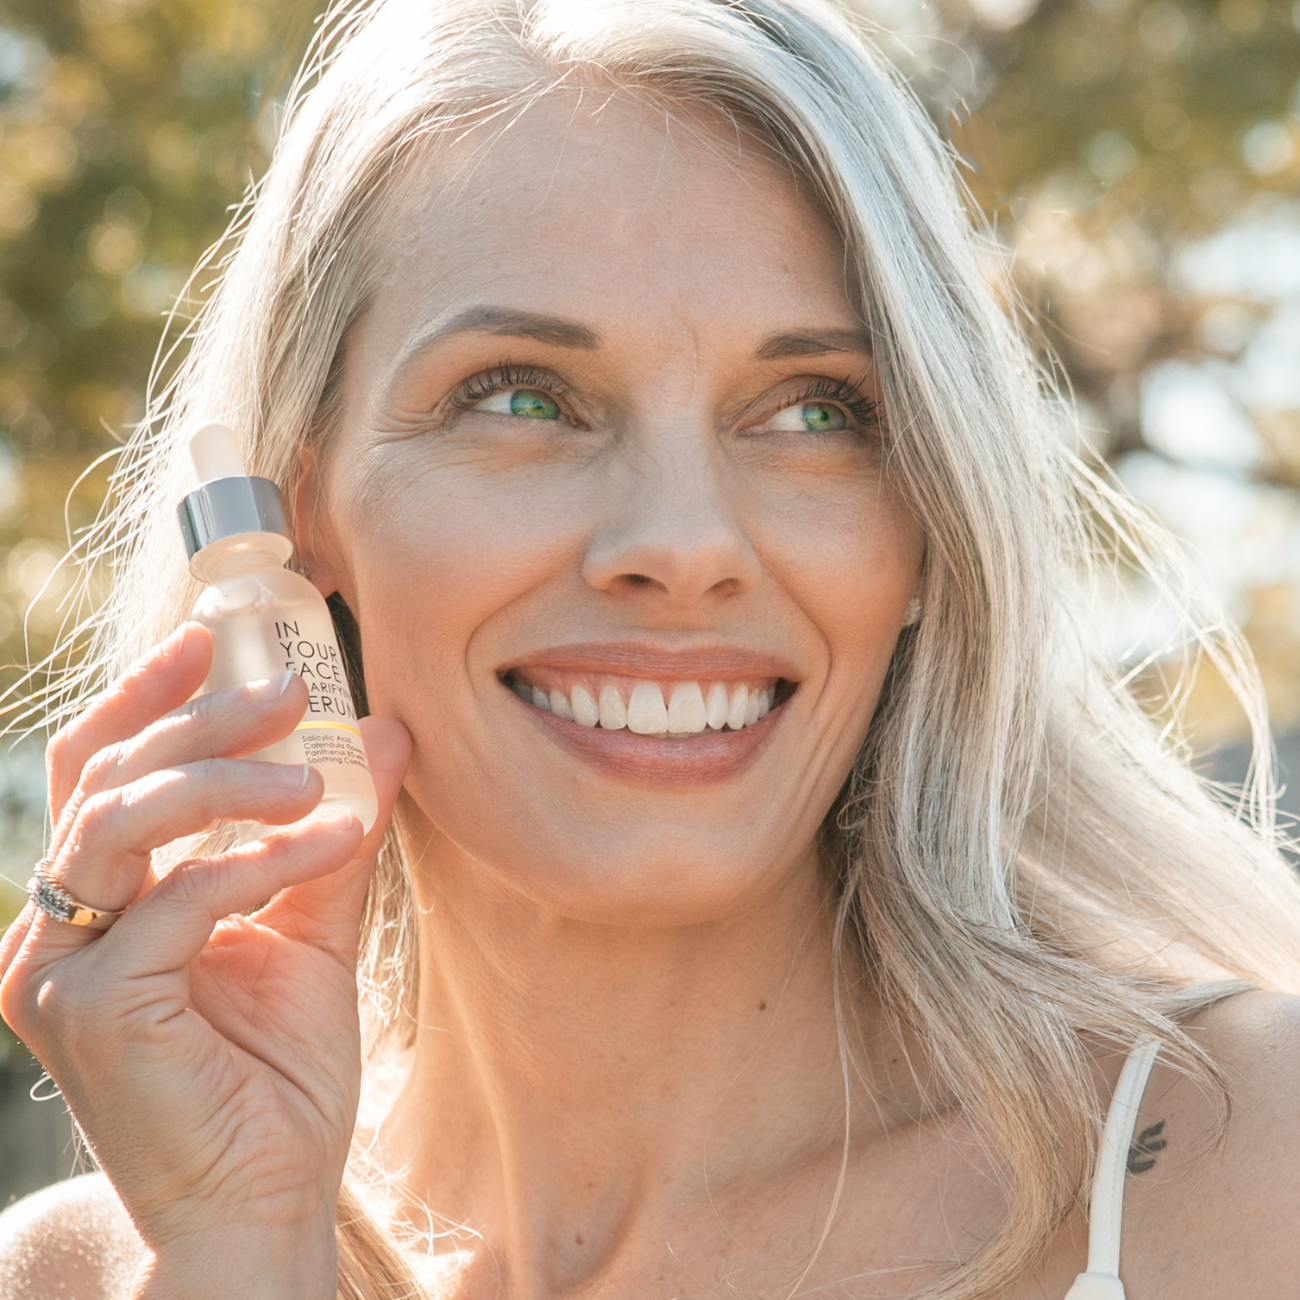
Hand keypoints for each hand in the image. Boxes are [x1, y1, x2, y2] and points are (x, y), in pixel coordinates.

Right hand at [0, 623, 410, 1298]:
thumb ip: (334, 832)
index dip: (145, 697)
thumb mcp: (310, 927)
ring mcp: (61, 971)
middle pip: (109, 779)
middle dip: (202, 720)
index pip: (98, 771)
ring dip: (228, 780)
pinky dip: (262, 859)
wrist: (269, 1198)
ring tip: (317, 776)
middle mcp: (57, 930)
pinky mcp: (92, 1011)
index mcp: (97, 903)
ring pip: (123, 821)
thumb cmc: (276, 1072)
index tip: (209, 638)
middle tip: (293, 688)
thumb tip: (385, 734)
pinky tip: (334, 840)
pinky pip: (180, 899)